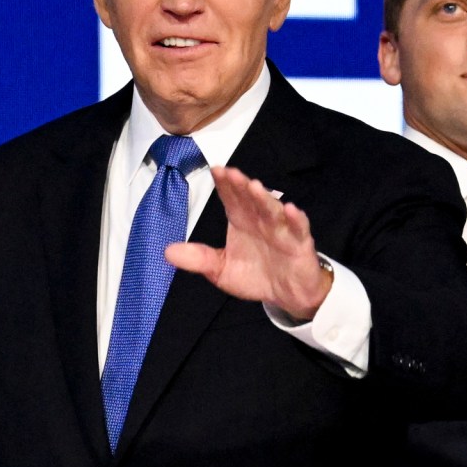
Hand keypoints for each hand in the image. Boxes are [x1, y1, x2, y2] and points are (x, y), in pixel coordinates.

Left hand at [164, 167, 332, 320]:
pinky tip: (290, 210)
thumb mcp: (221, 270)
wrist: (285, 295)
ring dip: (264, 198)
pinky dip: (295, 220)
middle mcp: (260, 220)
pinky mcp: (299, 244)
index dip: (225, 184)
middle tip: (231, 173)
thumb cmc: (255, 275)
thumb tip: (167, 252)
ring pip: (272, 210)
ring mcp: (281, 230)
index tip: (215, 171)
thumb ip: (198, 259)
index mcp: (241, 221)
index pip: (231, 198)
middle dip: (241, 186)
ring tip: (254, 187)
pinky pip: (298, 229)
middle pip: (250, 199)